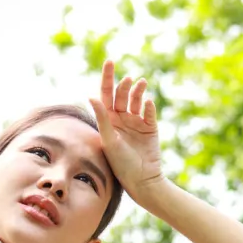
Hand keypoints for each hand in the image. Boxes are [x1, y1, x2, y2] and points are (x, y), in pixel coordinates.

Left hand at [89, 60, 162, 198]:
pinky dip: (149, 107)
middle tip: (128, 80)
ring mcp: (136, 122)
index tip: (110, 61)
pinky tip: (148, 103)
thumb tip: (92, 96)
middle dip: (125, 86)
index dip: (107, 77)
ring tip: (141, 84)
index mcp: (108, 120)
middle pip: (122, 95)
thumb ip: (102, 118)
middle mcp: (121, 119)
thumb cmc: (120, 164)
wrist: (142, 180)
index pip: (106, 94)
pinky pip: (149, 113)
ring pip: (137, 100)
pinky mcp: (150, 127)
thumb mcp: (109, 140)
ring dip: (138, 91)